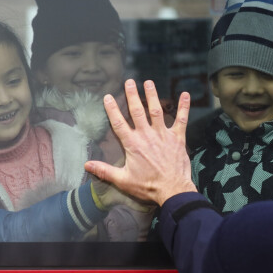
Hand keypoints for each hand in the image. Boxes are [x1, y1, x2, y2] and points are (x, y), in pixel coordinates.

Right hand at [85, 79, 196, 205]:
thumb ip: (104, 170)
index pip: (119, 123)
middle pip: (137, 111)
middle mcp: (147, 135)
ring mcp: (163, 135)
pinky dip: (183, 107)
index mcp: (132, 144)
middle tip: (129, 82)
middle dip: (132, 95)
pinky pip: (181, 120)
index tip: (108, 96)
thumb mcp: (123, 180)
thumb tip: (87, 165)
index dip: (112, 109)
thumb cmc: (148, 186)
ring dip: (152, 96)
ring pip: (157, 111)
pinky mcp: (178, 138)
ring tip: (148, 82)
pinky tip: (185, 94)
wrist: (173, 190)